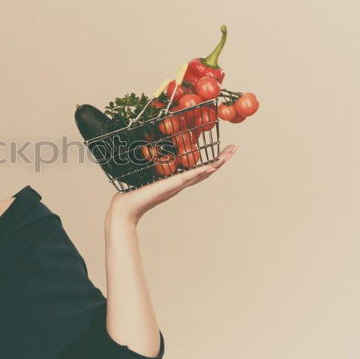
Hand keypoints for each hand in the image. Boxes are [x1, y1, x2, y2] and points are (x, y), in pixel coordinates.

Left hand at [107, 144, 238, 225]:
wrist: (125, 209)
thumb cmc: (132, 194)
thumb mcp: (143, 176)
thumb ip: (148, 168)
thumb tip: (144, 153)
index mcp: (175, 182)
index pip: (197, 170)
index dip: (211, 162)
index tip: (222, 152)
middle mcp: (178, 185)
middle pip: (205, 172)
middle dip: (220, 160)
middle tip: (234, 148)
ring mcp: (175, 186)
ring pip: (201, 174)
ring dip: (216, 164)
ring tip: (229, 155)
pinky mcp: (169, 186)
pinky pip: (187, 178)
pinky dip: (200, 172)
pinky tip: (211, 167)